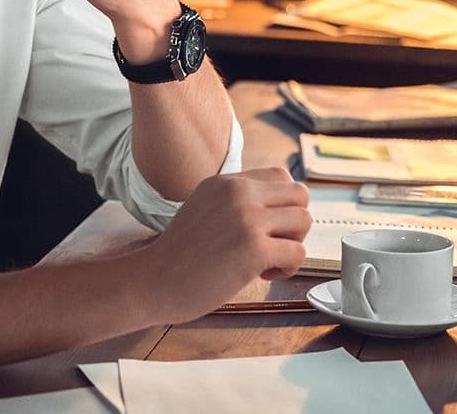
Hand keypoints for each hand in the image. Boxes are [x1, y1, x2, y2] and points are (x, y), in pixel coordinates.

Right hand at [137, 168, 310, 322]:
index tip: (266, 227)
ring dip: (292, 245)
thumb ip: (236, 201)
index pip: (281, 176)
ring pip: (304, 220)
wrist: (152, 281)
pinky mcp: (254, 249)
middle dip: (294, 223)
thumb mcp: (205, 208)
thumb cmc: (179, 255)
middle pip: (300, 195)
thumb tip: (277, 208)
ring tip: (266, 261)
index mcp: (226, 182)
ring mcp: (247, 219)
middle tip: (272, 244)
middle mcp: (239, 193)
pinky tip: (262, 275)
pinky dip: (288, 269)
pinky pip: (298, 252)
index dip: (283, 204)